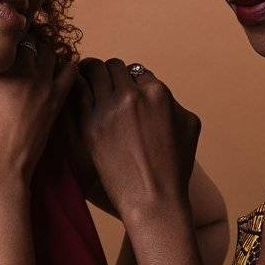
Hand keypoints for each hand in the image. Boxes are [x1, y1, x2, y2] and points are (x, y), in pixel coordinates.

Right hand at [0, 40, 77, 184]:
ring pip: (51, 50)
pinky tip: (48, 72)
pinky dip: (62, 65)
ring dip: (41, 49)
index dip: (0, 32)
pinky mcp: (57, 103)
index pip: (7, 32)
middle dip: (21, 38)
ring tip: (27, 58)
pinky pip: (70, 71)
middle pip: (32, 37)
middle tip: (9, 47)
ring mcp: (46, 87)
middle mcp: (27, 72)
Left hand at [72, 57, 200, 220]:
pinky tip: (75, 89)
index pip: (138, 71)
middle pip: (114, 66)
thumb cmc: (174, 166)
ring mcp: (108, 109)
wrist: (153, 198)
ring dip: (90, 72)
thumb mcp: (189, 125)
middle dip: (110, 73)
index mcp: (157, 92)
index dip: (132, 80)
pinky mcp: (89, 125)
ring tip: (86, 76)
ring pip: (93, 71)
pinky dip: (76, 86)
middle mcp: (132, 95)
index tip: (126, 88)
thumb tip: (155, 90)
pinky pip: (77, 92)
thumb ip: (173, 101)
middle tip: (103, 80)